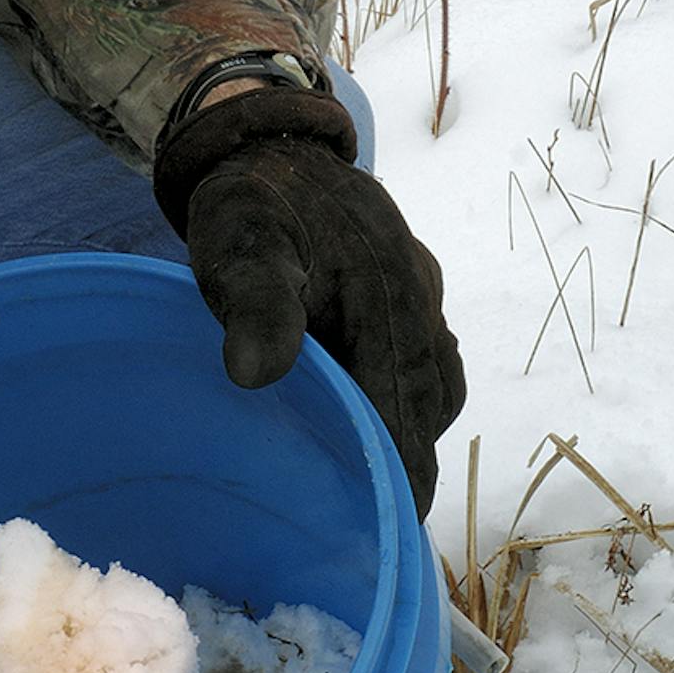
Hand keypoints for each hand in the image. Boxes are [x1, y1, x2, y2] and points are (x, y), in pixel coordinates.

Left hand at [152, 85, 464, 515]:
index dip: (400, 471)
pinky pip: (425, 356)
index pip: (403, 409)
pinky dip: (412, 394)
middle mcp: (417, 302)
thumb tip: (255, 376)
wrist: (269, 146)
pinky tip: (385, 418)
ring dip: (415, 429)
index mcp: (386, 301)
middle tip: (389, 526)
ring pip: (433, 381)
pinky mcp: (406, 289)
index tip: (390, 526)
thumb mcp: (240, 248)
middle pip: (428, 403)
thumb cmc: (248, 207)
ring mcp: (418, 294)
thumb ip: (254, 307)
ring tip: (388, 486)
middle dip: (414, 463)